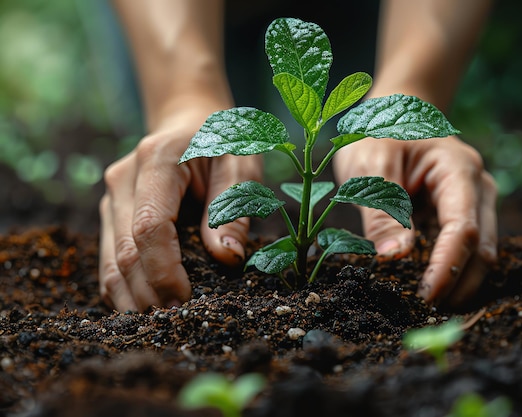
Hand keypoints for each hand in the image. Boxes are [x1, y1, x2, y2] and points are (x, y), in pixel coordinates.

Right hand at [99, 109, 261, 311]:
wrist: (191, 121)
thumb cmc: (223, 141)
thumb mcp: (242, 164)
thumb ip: (234, 208)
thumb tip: (227, 258)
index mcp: (158, 161)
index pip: (150, 226)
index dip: (164, 270)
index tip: (187, 299)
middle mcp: (123, 179)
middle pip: (125, 250)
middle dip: (149, 293)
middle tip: (178, 322)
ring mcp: (111, 198)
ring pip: (110, 261)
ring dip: (132, 298)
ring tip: (161, 323)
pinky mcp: (111, 215)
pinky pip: (109, 260)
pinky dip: (124, 288)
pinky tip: (145, 307)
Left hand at [333, 136, 496, 305]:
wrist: (396, 110)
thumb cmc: (379, 132)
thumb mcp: (368, 166)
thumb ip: (382, 210)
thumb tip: (394, 258)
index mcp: (457, 170)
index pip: (463, 229)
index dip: (447, 267)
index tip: (424, 296)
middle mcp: (477, 187)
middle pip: (482, 248)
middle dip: (458, 283)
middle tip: (424, 312)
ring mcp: (476, 201)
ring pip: (482, 253)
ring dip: (460, 281)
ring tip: (428, 306)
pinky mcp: (466, 212)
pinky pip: (468, 247)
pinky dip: (454, 269)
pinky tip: (431, 285)